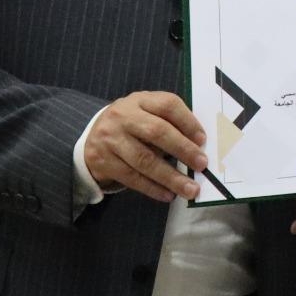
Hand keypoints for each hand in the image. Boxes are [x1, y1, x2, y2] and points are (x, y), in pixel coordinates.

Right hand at [83, 90, 206, 202]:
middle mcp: (122, 116)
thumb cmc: (132, 125)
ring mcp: (110, 139)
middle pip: (157, 132)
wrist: (93, 137)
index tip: (203, 140)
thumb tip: (199, 146)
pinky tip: (168, 194)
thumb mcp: (148, 113)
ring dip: (171, 177)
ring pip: (144, 160)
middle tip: (202, 165)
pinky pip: (132, 177)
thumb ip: (170, 123)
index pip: (167, 105)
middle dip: (183, 149)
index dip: (188, 122)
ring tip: (190, 189)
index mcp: (140, 100)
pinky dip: (153, 188)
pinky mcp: (102, 161)